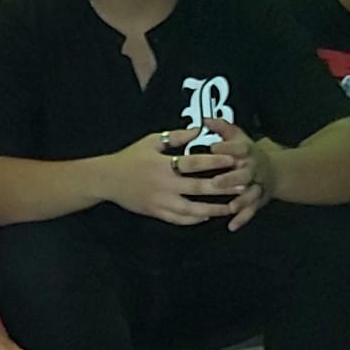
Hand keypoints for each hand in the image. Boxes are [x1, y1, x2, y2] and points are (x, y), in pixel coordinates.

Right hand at [101, 127, 240, 225]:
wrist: (108, 179)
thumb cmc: (131, 157)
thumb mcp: (152, 140)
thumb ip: (177, 136)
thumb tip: (198, 129)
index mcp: (164, 164)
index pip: (194, 163)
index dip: (215, 161)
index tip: (233, 159)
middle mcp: (165, 185)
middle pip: (198, 188)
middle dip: (222, 187)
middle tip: (241, 186)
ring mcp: (161, 202)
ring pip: (192, 209)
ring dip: (213, 209)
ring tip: (230, 208)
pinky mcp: (157, 213)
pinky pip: (179, 219)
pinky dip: (194, 219)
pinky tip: (206, 216)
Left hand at [202, 117, 276, 230]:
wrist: (274, 171)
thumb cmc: (248, 153)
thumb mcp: (237, 137)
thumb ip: (222, 128)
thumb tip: (205, 119)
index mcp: (248, 151)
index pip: (239, 147)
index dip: (226, 147)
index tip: (212, 146)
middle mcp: (254, 168)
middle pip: (244, 173)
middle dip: (231, 178)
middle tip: (216, 182)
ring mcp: (257, 185)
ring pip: (250, 194)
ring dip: (241, 201)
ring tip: (230, 207)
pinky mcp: (258, 200)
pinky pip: (251, 210)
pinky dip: (243, 218)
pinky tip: (232, 226)